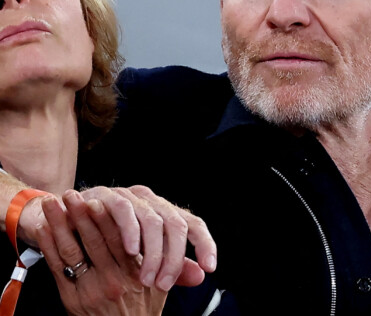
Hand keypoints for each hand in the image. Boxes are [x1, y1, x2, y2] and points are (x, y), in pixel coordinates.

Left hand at [36, 191, 166, 315]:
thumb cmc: (142, 312)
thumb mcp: (161, 290)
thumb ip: (174, 269)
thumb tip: (199, 267)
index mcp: (134, 274)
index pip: (117, 240)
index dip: (105, 219)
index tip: (96, 199)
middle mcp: (111, 281)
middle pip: (93, 241)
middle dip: (80, 214)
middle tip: (71, 193)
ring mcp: (89, 291)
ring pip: (72, 251)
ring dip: (60, 224)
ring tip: (52, 203)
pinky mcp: (71, 300)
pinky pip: (58, 269)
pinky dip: (49, 247)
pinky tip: (44, 228)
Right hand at [77, 185, 216, 290]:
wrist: (70, 221)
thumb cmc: (110, 241)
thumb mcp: (143, 256)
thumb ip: (172, 265)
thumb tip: (200, 276)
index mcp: (166, 214)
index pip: (194, 224)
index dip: (205, 243)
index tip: (209, 267)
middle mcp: (154, 202)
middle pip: (177, 225)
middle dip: (174, 257)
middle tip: (164, 284)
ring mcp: (132, 197)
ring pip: (153, 220)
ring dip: (152, 252)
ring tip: (147, 278)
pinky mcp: (108, 196)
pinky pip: (124, 211)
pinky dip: (130, 231)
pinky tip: (131, 251)